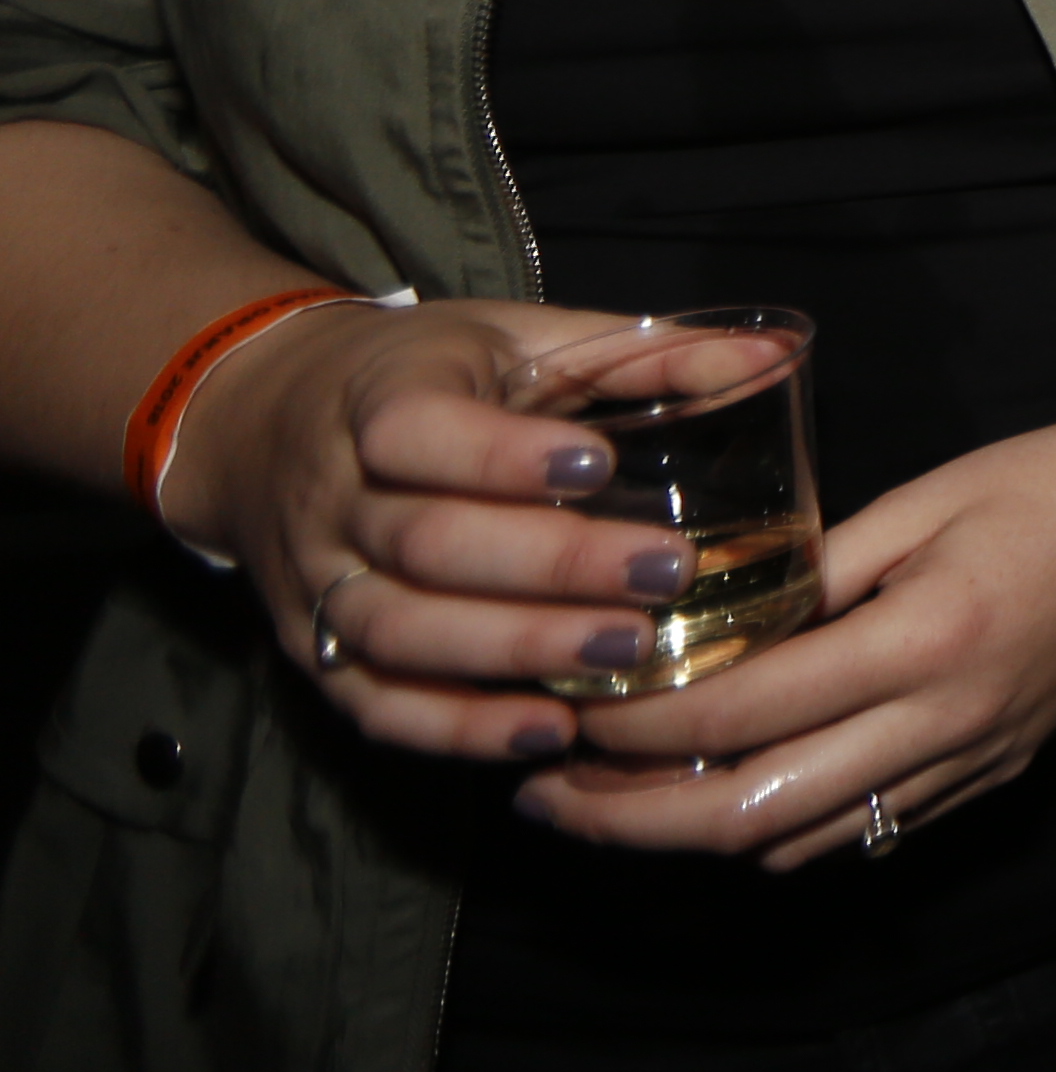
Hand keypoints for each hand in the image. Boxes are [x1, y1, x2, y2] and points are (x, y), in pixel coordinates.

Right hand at [171, 294, 681, 769]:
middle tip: (664, 576)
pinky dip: (454, 729)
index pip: (417, 432)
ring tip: (626, 655)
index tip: (599, 465)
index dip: (501, 455)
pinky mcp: (312, 651)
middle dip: (549, 568)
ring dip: (514, 652)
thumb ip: (638, 351)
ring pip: (399, 630)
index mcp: (378, 400)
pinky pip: (373, 704)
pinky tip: (545, 733)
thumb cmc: (426, 377)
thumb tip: (776, 350)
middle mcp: (333, 497)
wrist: (263, 424)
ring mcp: (314, 581)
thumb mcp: (516, 338)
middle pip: (427, 543)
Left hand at [517, 315, 1055, 869]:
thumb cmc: (1054, 478)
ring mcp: (974, 761)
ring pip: (800, 841)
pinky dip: (772, 828)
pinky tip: (719, 795)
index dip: (636, 724)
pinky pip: (859, 830)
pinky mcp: (992, 775)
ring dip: (692, 834)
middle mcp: (950, 722)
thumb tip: (701, 619)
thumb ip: (812, 570)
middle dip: (632, 817)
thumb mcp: (924, 499)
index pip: (745, 708)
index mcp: (929, 637)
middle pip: (754, 813)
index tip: (561, 708)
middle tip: (544, 796)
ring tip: (607, 802)